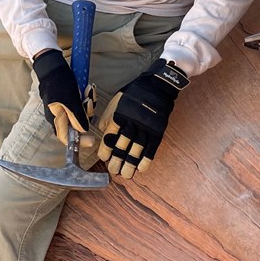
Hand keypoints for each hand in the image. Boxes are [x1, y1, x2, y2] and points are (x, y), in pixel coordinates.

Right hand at [32, 49, 90, 144]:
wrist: (52, 66)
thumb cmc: (59, 83)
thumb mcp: (70, 101)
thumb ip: (77, 118)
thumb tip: (84, 131)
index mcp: (56, 119)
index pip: (66, 137)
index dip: (79, 141)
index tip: (92, 140)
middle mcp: (59, 116)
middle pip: (77, 125)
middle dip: (86, 114)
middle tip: (89, 101)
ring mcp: (63, 108)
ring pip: (80, 113)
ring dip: (87, 104)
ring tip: (89, 91)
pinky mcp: (67, 100)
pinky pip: (79, 104)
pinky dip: (85, 98)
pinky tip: (88, 88)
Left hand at [97, 59, 188, 177]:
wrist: (157, 86)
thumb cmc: (134, 94)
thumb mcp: (116, 101)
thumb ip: (108, 117)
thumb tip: (102, 132)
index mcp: (119, 115)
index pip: (109, 136)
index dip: (105, 149)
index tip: (103, 158)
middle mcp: (131, 122)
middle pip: (122, 146)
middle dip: (116, 160)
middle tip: (113, 171)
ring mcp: (145, 128)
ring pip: (136, 150)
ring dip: (130, 164)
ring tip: (125, 174)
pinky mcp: (157, 131)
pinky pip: (151, 149)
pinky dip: (146, 160)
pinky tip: (141, 169)